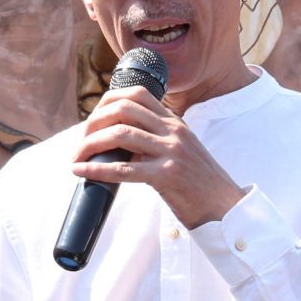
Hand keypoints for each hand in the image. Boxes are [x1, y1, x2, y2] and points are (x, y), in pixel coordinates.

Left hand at [72, 87, 243, 228]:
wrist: (223, 207)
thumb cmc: (197, 183)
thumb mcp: (180, 149)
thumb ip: (156, 138)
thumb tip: (118, 138)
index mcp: (175, 122)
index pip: (137, 93)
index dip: (108, 100)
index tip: (93, 118)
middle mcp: (173, 130)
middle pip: (123, 109)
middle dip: (93, 122)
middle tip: (81, 142)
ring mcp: (171, 151)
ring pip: (120, 134)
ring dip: (90, 144)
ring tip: (77, 157)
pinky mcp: (167, 175)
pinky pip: (122, 169)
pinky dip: (96, 169)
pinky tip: (81, 172)